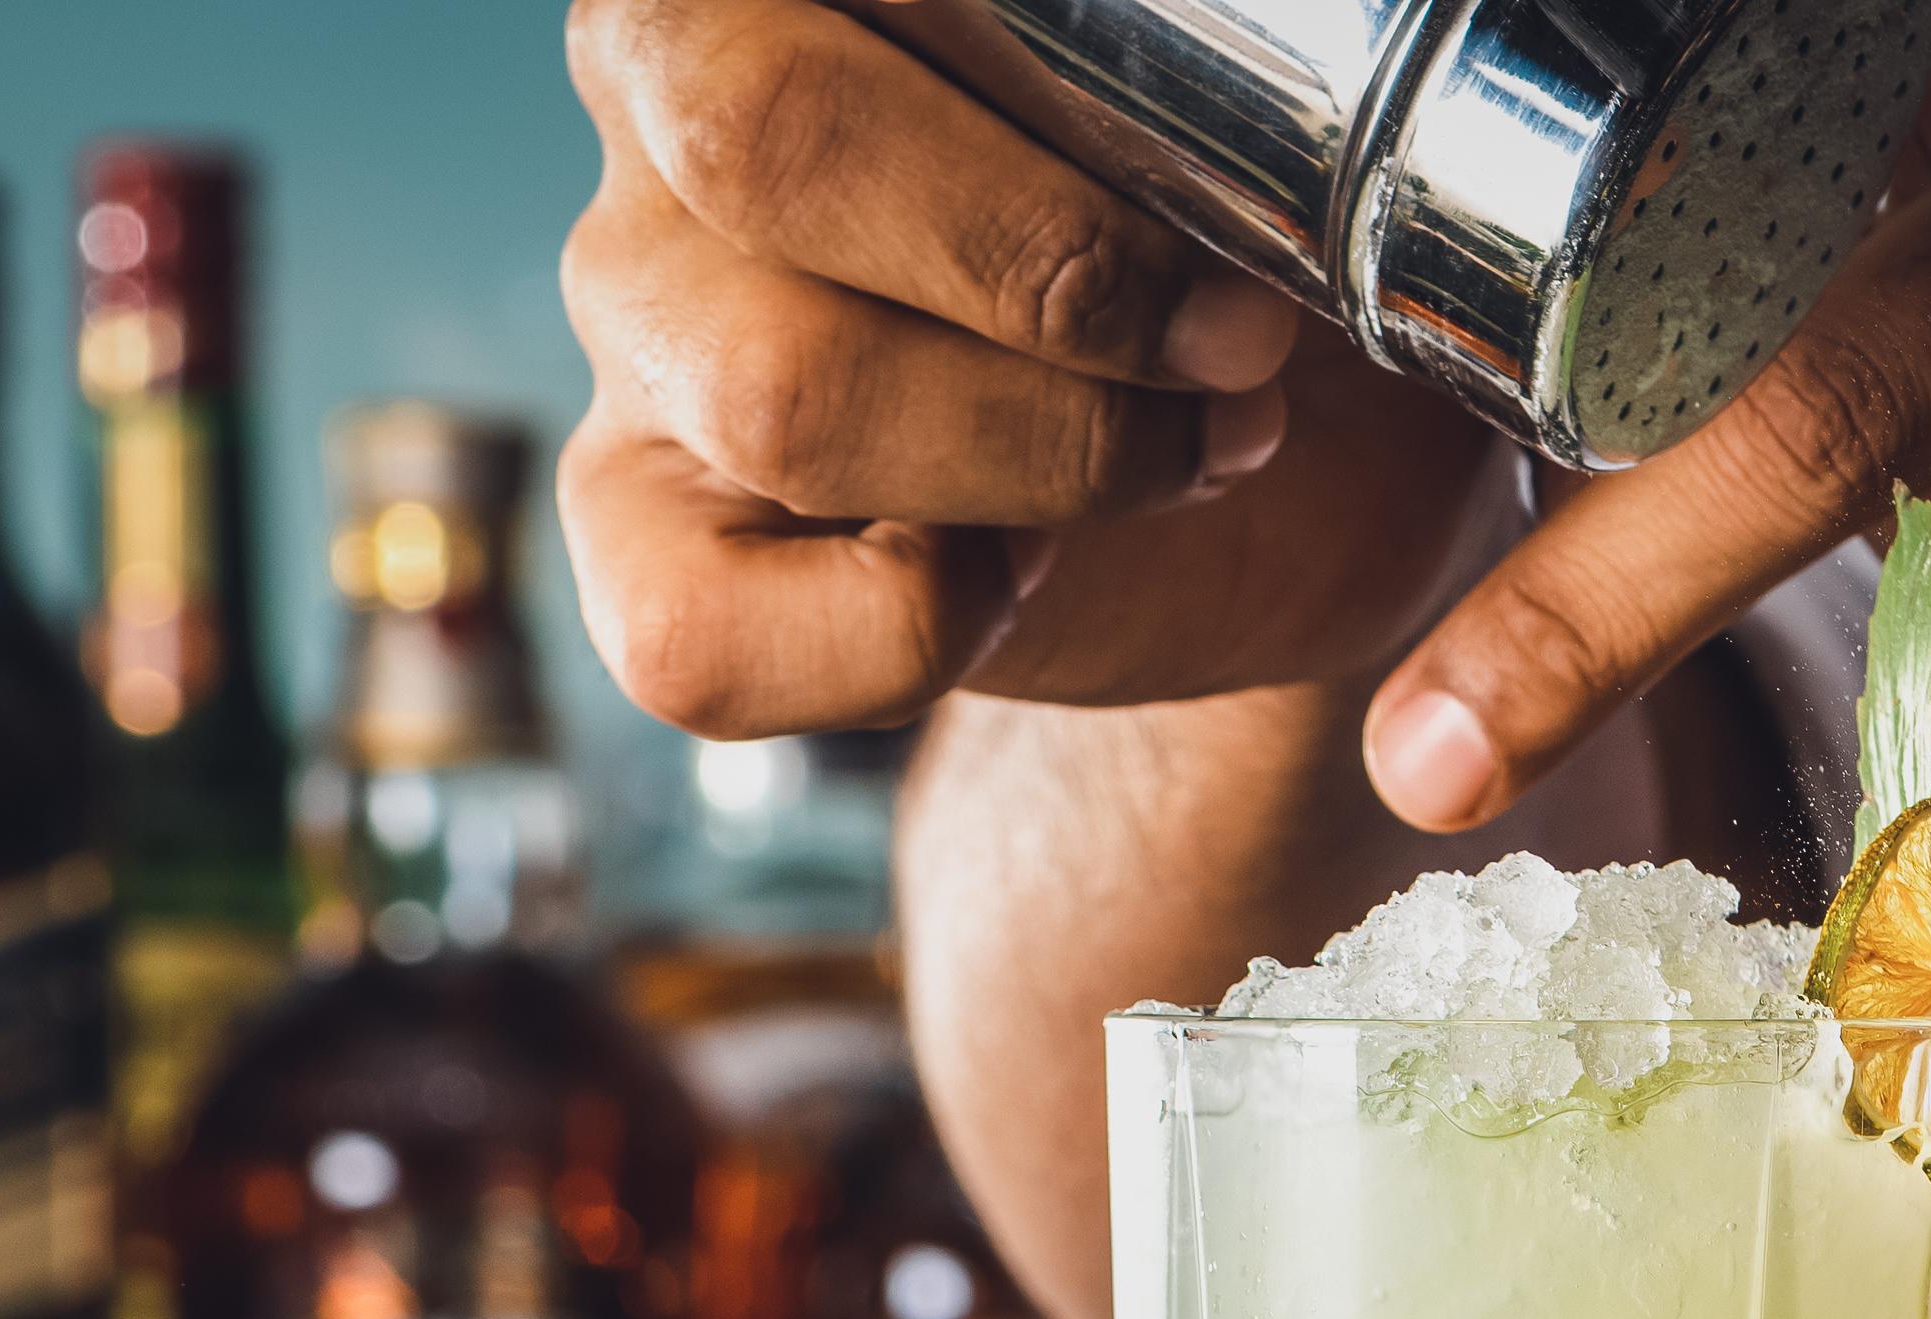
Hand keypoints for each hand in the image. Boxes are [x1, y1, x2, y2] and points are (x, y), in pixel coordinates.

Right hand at [557, 0, 1519, 733]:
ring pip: (775, 390)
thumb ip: (1201, 70)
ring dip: (1041, 455)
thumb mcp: (1268, 117)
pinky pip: (696, 636)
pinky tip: (1016, 578)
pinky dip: (901, 638)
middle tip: (1235, 350)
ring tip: (1184, 453)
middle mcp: (668, 99)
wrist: (1292, 472)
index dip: (1041, 116)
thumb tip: (1262, 91)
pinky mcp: (643, 528)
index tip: (1231, 210)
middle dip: (1049, 269)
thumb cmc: (1260, 249)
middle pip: (763, 143)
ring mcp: (638, 320)